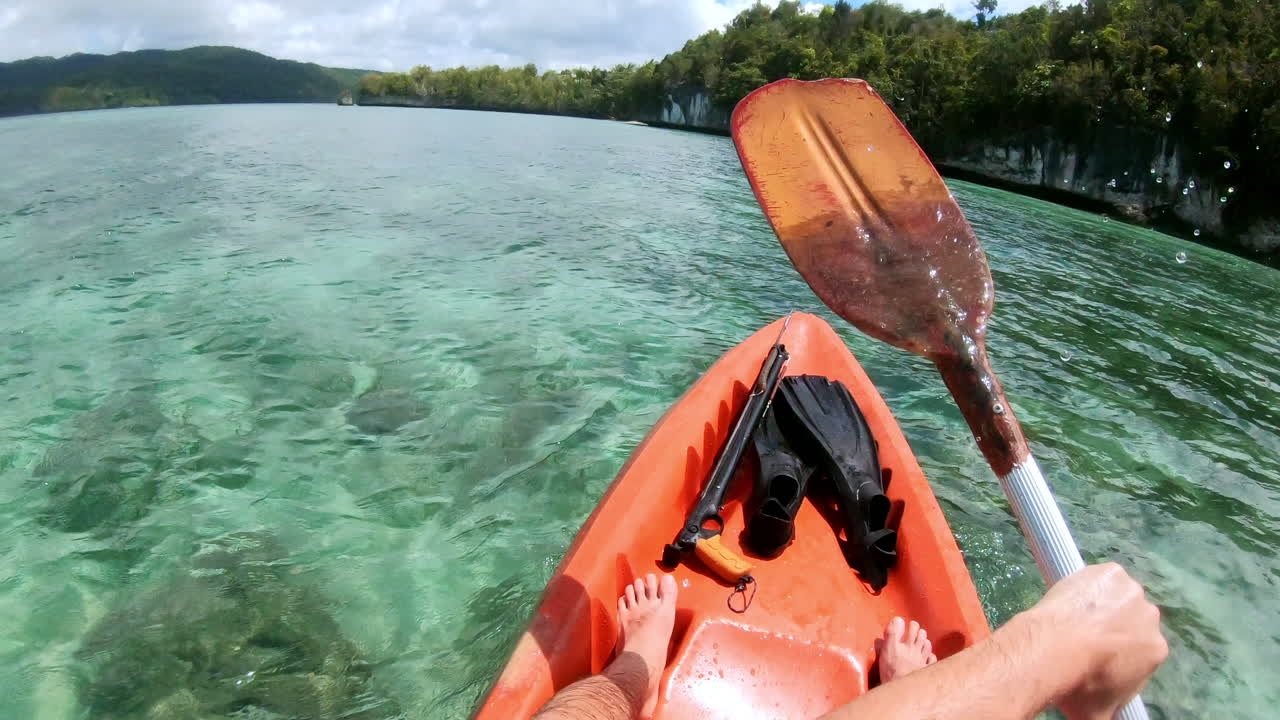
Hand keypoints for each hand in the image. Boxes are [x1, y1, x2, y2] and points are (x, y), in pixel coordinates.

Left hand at [1028, 563, 1167, 719]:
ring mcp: (1131, 591)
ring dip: (1101, 604)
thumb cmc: (1081, 685)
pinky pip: (1101, 576)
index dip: (1118, 652)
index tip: (1097, 656)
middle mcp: (1151, 617)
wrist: (1056, 648)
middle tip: (1082, 637)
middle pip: (1130, 620)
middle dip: (1111, 628)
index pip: (1140, 649)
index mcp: (1157, 649)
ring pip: (1115, 596)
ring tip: (1072, 618)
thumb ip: (1109, 714)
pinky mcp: (1111, 571)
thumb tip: (1104, 719)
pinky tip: (1072, 597)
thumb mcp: (1100, 714)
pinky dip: (1089, 583)